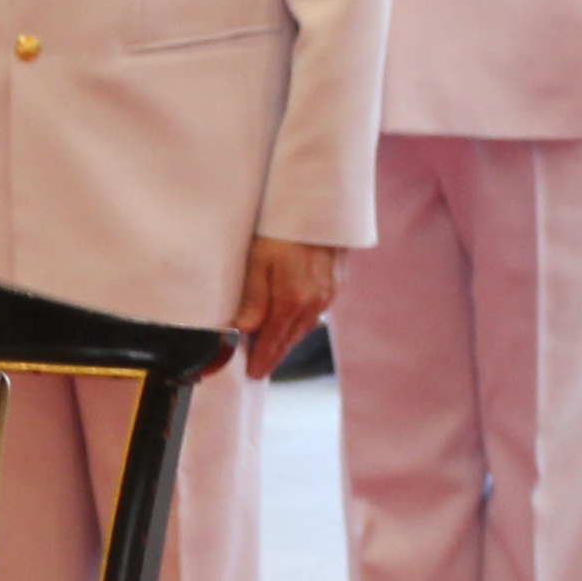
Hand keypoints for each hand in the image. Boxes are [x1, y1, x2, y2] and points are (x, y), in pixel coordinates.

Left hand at [232, 236, 342, 375]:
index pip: (273, 342)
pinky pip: (316, 313)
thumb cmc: (282, 228)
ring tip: (273, 349)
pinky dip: (301, 323)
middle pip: (290, 339)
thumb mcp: (258, 260)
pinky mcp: (336, 285)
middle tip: (261, 368)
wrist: (320, 205)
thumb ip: (253, 299)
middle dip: (275, 355)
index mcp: (292, 301)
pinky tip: (292, 323)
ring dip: (288, 340)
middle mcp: (314, 303)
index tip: (253, 374)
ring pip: (304, 328)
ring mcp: (328, 295)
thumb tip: (244, 331)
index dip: (262, 360)